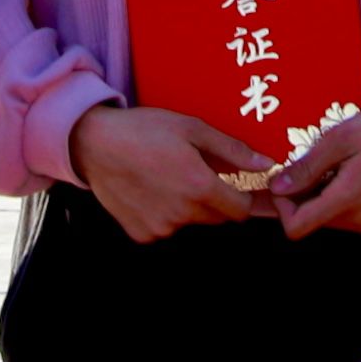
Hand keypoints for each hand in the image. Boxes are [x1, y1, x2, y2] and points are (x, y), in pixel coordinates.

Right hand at [66, 102, 271, 242]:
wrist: (93, 144)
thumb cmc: (144, 130)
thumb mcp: (192, 128)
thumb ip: (233, 150)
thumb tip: (267, 164)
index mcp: (200, 187)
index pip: (241, 210)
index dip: (242, 197)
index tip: (234, 184)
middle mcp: (183, 213)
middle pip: (217, 217)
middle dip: (214, 199)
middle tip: (194, 173)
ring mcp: (161, 227)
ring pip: (190, 222)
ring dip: (188, 207)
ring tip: (166, 178)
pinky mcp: (142, 233)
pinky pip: (165, 228)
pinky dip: (163, 214)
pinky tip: (149, 191)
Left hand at [271, 103, 360, 236]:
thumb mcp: (340, 138)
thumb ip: (307, 167)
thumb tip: (277, 188)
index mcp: (348, 199)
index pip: (297, 227)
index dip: (284, 207)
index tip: (287, 181)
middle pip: (311, 220)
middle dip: (304, 196)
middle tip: (316, 165)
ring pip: (328, 220)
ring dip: (322, 197)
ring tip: (337, 169)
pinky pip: (347, 219)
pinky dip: (340, 201)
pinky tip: (351, 177)